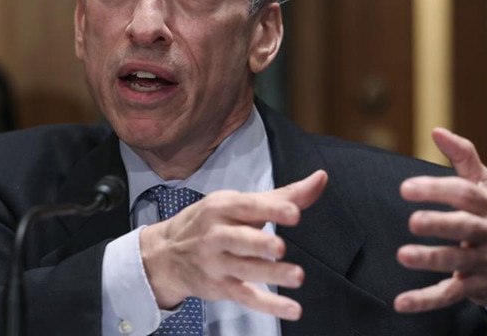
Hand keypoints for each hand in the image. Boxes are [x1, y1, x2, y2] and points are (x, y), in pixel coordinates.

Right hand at [140, 170, 326, 320]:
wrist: (165, 254)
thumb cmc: (209, 222)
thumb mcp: (238, 203)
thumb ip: (282, 195)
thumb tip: (320, 179)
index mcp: (222, 207)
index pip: (247, 207)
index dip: (270, 210)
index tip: (293, 213)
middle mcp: (216, 234)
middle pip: (239, 239)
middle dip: (259, 243)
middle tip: (279, 247)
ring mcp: (217, 263)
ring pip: (245, 270)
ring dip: (271, 274)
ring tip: (297, 276)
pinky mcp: (221, 287)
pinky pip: (246, 297)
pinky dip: (269, 306)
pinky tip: (291, 308)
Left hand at [395, 127, 486, 312]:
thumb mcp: (485, 185)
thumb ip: (463, 157)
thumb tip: (437, 130)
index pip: (464, 194)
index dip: (437, 189)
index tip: (406, 188)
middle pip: (465, 227)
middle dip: (440, 224)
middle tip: (413, 221)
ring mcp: (483, 263)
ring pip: (458, 262)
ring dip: (431, 260)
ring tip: (403, 256)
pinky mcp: (475, 288)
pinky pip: (449, 295)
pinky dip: (425, 300)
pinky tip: (401, 303)